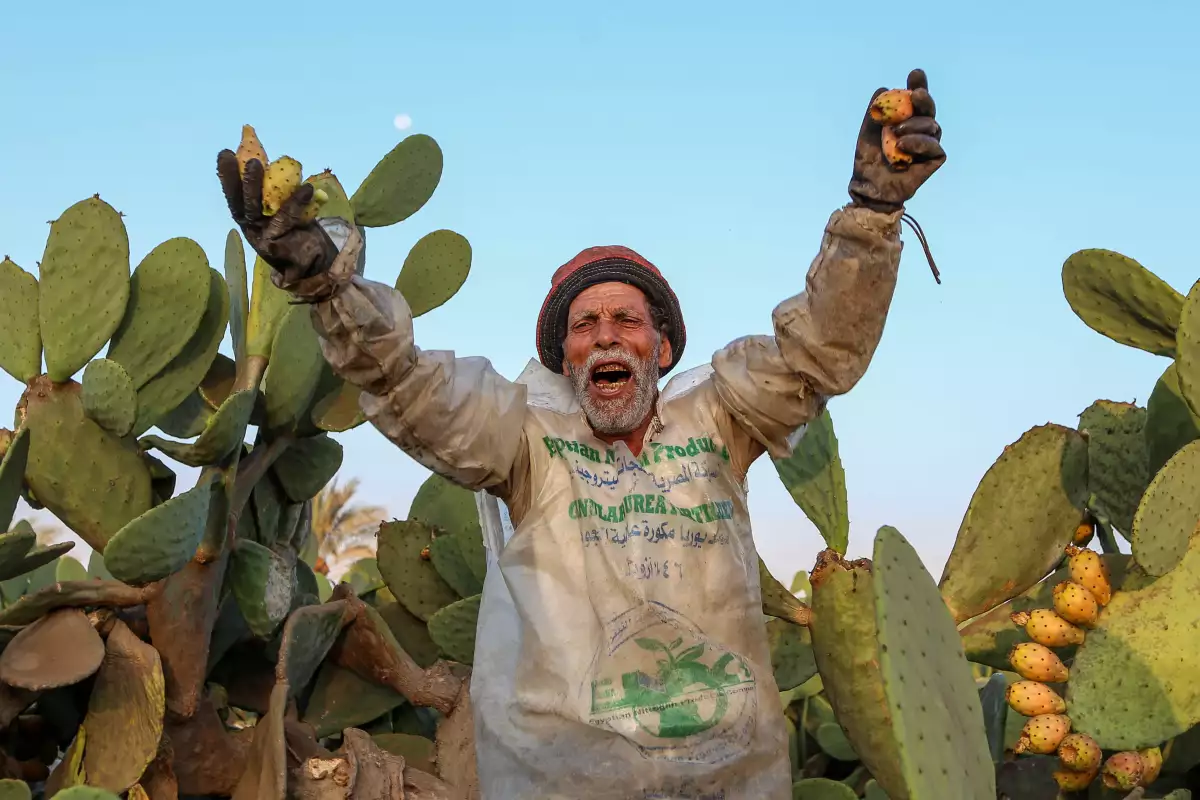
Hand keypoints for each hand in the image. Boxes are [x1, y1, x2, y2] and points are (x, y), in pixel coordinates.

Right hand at [215, 150, 338, 285]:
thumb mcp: (282, 211)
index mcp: (248, 218)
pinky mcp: (276, 247)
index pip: (234, 195)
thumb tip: (280, 164)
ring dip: (256, 187)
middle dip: (242, 180)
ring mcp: (262, 238)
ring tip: (261, 166)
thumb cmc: (297, 232)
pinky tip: (307, 189)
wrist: (313, 264)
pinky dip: (296, 203)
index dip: (228, 176)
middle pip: (242, 203)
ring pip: (257, 211)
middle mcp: (251, 227)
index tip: (225, 154)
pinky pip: (286, 220)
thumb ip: (277, 193)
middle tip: (248, 160)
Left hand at [848, 69, 945, 213]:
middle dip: (924, 99)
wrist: (870, 185)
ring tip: (896, 133)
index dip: (919, 85)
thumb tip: (884, 88)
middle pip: (929, 109)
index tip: (915, 74)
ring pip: (932, 126)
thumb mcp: (868, 131)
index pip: (916, 99)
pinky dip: (918, 143)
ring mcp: (930, 143)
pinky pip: (933, 146)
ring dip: (914, 126)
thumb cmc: (869, 159)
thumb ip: (876, 111)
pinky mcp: (935, 159)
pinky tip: (903, 145)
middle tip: (916, 94)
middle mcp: (922, 129)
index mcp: (908, 119)